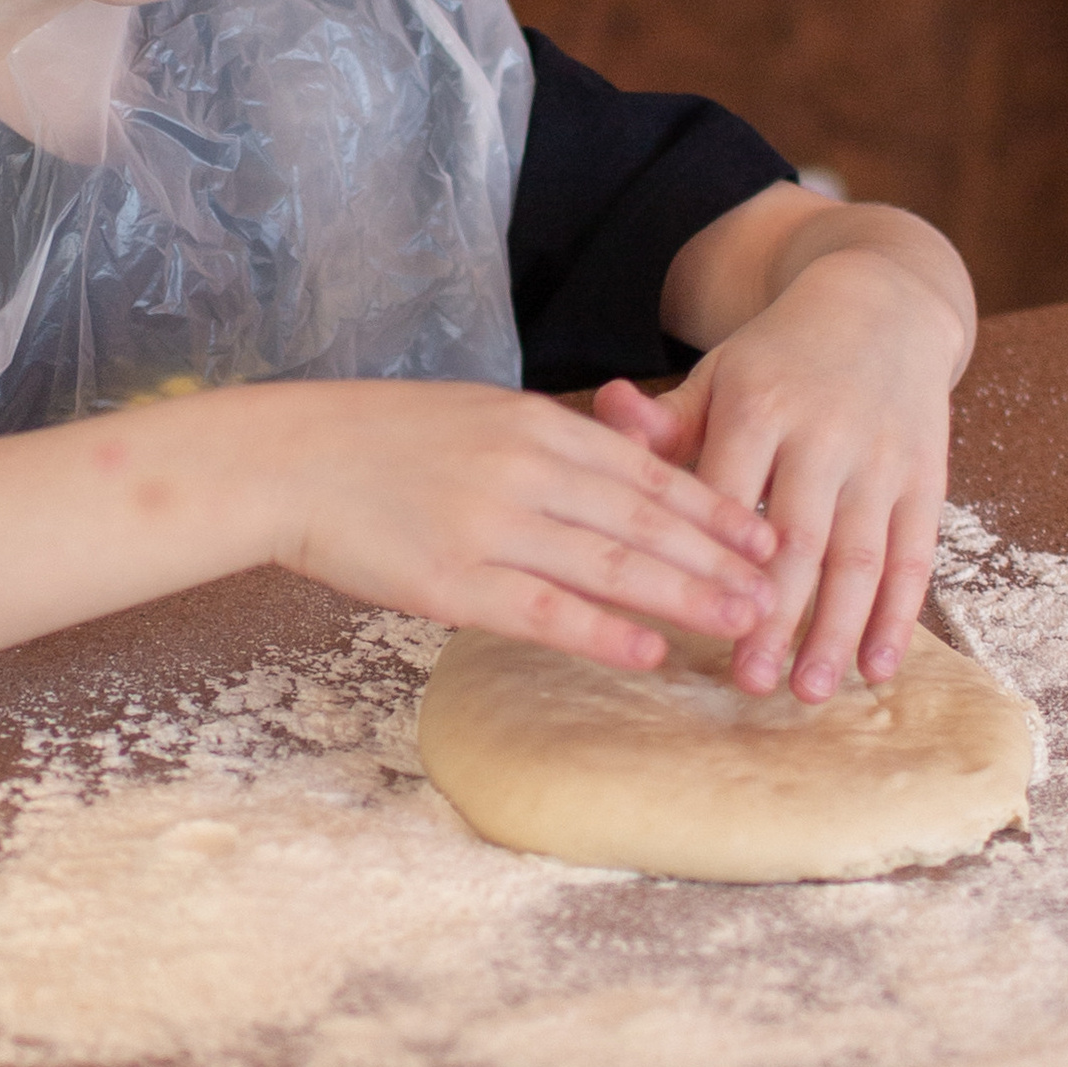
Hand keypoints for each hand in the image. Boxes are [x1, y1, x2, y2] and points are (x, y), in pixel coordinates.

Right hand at [265, 380, 778, 671]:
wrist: (289, 460)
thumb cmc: (378, 440)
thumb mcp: (473, 415)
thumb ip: (544, 441)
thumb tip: (613, 471)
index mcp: (532, 423)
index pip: (646, 469)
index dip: (713, 506)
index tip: (765, 534)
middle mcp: (524, 469)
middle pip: (646, 518)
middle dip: (721, 557)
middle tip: (778, 589)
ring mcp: (491, 525)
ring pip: (612, 565)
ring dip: (686, 596)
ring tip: (741, 622)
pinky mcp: (454, 580)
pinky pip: (547, 611)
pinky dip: (606, 631)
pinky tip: (651, 651)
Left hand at [593, 249, 963, 700]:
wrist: (881, 305)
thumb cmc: (777, 360)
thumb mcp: (717, 376)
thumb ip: (663, 417)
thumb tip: (606, 408)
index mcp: (758, 405)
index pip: (729, 496)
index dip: (713, 563)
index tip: (691, 626)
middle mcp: (824, 432)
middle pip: (798, 538)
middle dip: (776, 616)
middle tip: (750, 682)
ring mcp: (880, 457)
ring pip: (859, 555)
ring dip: (836, 630)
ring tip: (808, 691)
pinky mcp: (925, 476)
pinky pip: (914, 555)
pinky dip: (898, 617)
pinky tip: (876, 666)